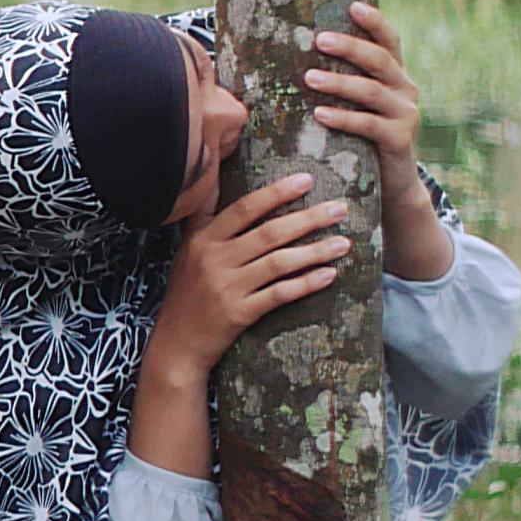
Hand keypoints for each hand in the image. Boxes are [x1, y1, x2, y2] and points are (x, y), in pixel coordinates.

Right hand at [146, 173, 349, 378]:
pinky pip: (279, 294)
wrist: (176, 343)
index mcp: (203, 240)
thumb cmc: (187, 294)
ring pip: (279, 263)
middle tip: (341, 208)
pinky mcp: (239, 313)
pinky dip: (306, 284)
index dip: (277, 193)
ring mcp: (227, 287)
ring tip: (344, 243)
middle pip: (269, 233)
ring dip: (315, 251)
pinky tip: (329, 275)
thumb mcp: (188, 251)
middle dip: (309, 218)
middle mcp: (214, 260)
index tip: (307, 180)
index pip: (244, 209)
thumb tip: (216, 176)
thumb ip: (204, 217)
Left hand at [305, 0, 453, 280]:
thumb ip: (337, 80)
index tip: (352, 6)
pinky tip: (320, 114)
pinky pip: (369, 125)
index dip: (375, 22)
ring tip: (308, 77)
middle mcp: (404, 89)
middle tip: (319, 39)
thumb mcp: (355, 105)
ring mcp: (405, 114)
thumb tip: (289, 56)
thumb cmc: (360, 138)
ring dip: (340, 82)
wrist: (390, 184)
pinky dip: (344, 118)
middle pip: (380, 60)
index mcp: (394, 75)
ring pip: (372, 91)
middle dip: (350, 47)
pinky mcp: (399, 141)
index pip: (389, 40)